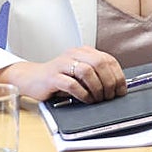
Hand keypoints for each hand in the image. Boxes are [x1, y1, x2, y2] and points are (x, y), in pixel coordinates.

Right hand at [0, 46, 126, 102]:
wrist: (31, 79)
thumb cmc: (58, 79)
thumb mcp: (79, 74)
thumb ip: (95, 76)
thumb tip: (116, 88)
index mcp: (83, 51)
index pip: (108, 59)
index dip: (118, 76)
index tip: (121, 90)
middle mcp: (74, 54)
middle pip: (100, 63)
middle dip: (109, 82)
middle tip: (110, 96)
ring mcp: (62, 64)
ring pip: (88, 71)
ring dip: (97, 88)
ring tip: (97, 99)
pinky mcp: (52, 77)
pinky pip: (72, 84)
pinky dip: (83, 94)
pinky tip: (85, 100)